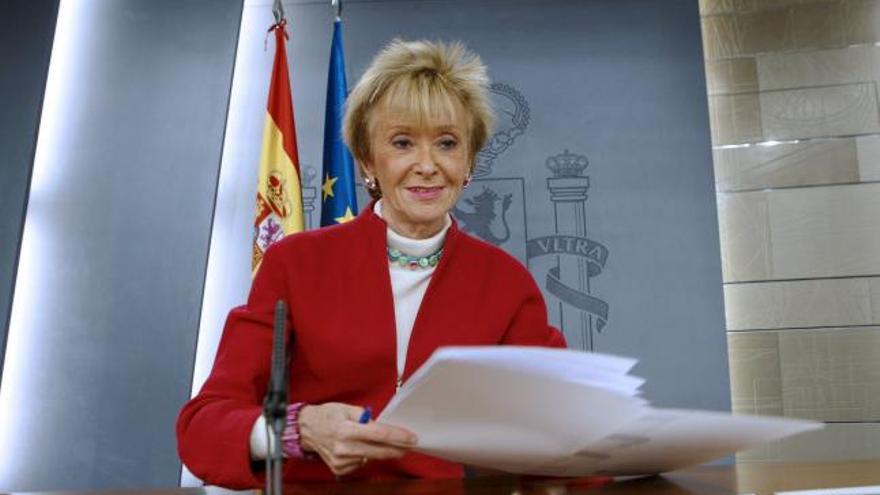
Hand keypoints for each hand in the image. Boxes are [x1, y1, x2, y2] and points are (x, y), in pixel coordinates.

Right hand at [298, 402, 417, 475]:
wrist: (307, 429)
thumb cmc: (328, 415)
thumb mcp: (347, 408)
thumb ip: (367, 418)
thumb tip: (385, 426)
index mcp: (346, 429)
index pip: (379, 434)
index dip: (398, 437)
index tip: (412, 438)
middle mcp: (343, 447)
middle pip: (379, 451)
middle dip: (397, 448)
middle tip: (410, 445)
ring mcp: (341, 461)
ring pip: (371, 458)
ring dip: (380, 452)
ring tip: (378, 442)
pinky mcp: (339, 469)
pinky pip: (361, 464)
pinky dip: (365, 456)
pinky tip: (359, 448)